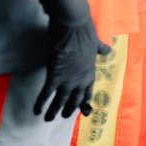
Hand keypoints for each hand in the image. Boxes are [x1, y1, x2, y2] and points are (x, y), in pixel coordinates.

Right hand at [34, 0, 108, 119]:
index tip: (84, 109)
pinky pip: (46, 94)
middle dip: (69, 109)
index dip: (85, 101)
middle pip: (75, 99)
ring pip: (60, 100)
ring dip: (54, 111)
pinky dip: (41, 103)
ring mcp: (67, 80)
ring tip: (49, 119)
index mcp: (90, 72)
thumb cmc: (84, 32)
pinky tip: (36, 110)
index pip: (88, 91)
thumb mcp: (96, 42)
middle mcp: (80, 79)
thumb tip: (109, 50)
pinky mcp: (54, 76)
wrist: (73, 26)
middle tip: (64, 115)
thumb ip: (101, 49)